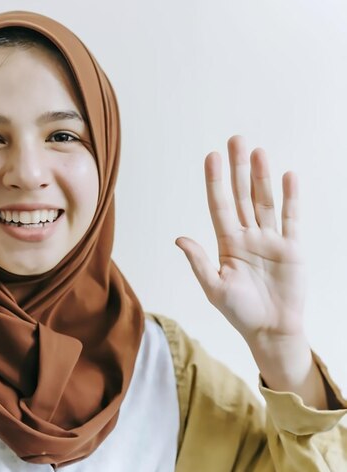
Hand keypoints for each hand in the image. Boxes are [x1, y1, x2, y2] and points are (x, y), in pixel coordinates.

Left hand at [175, 136, 304, 344]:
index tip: (211, 157)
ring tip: (258, 152)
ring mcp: (270, 239)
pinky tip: (288, 177)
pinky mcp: (292, 247)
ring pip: (265, 201)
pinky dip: (290, 198)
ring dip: (262, 176)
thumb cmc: (239, 312)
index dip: (215, 182)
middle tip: (235, 140)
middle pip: (242, 195)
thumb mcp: (214, 288)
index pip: (219, 205)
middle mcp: (248, 235)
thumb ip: (199, 261)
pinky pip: (291, 218)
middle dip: (238, 169)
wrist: (271, 330)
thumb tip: (179, 238)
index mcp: (227, 243)